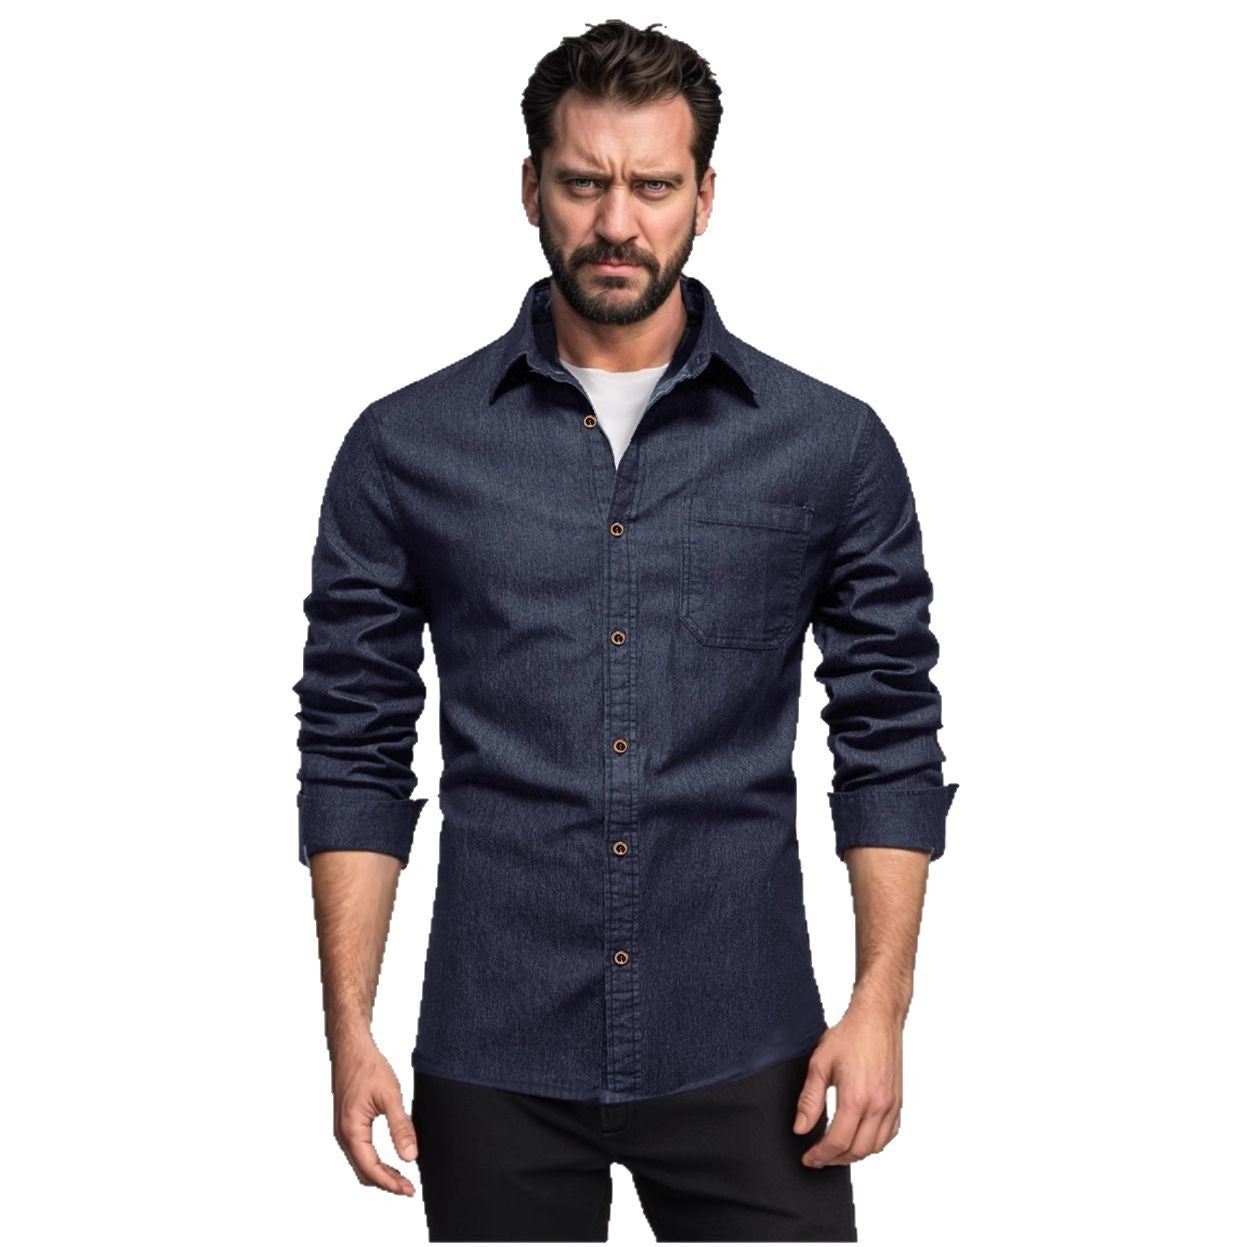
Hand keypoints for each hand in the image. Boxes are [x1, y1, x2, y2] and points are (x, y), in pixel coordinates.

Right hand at [330, 1031, 418, 1195]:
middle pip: (363, 1172)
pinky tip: (389, 1160)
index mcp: (351, 1130)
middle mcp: (342, 1135)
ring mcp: (342, 1130)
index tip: (409, 1190)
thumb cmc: (368, 1068)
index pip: (371, 1168)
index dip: (391, 1183)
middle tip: (409, 1188)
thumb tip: (410, 1157)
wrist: (351, 1049)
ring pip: (360, 1164)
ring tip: (402, 1178)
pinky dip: (373, 1161)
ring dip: (380, 1173)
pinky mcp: (346, 1125)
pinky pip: (359, 1152)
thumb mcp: (391, 1097)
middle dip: (386, 1182)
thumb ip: (401, 1128)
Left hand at [792, 1006, 902, 1166]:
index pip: (838, 1142)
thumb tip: (800, 1128)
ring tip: (835, 1151)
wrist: (878, 1019)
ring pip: (875, 1147)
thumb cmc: (850, 1036)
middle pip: (857, 1150)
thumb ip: (809, 1100)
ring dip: (854, 1154)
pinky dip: (874, 1143)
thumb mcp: (820, 1064)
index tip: (809, 1158)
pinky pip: (889, 1135)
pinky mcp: (898, 1102)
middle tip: (818, 1157)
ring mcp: (891, 1105)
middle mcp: (878, 1106)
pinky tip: (859, 1138)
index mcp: (857, 1098)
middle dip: (835, 1159)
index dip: (820, 1155)